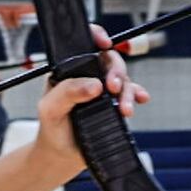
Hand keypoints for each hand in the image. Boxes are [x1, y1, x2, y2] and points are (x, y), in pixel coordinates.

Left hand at [29, 25, 150, 176]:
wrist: (64, 154)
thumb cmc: (52, 128)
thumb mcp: (51, 109)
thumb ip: (67, 93)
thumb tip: (94, 85)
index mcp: (69, 69)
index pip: (83, 43)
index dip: (96, 36)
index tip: (104, 44)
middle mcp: (88, 74)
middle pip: (109, 59)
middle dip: (116, 70)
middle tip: (113, 88)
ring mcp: (103, 88)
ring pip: (122, 77)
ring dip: (128, 89)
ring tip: (125, 109)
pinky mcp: (114, 102)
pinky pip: (132, 91)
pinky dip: (138, 94)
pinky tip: (139, 100)